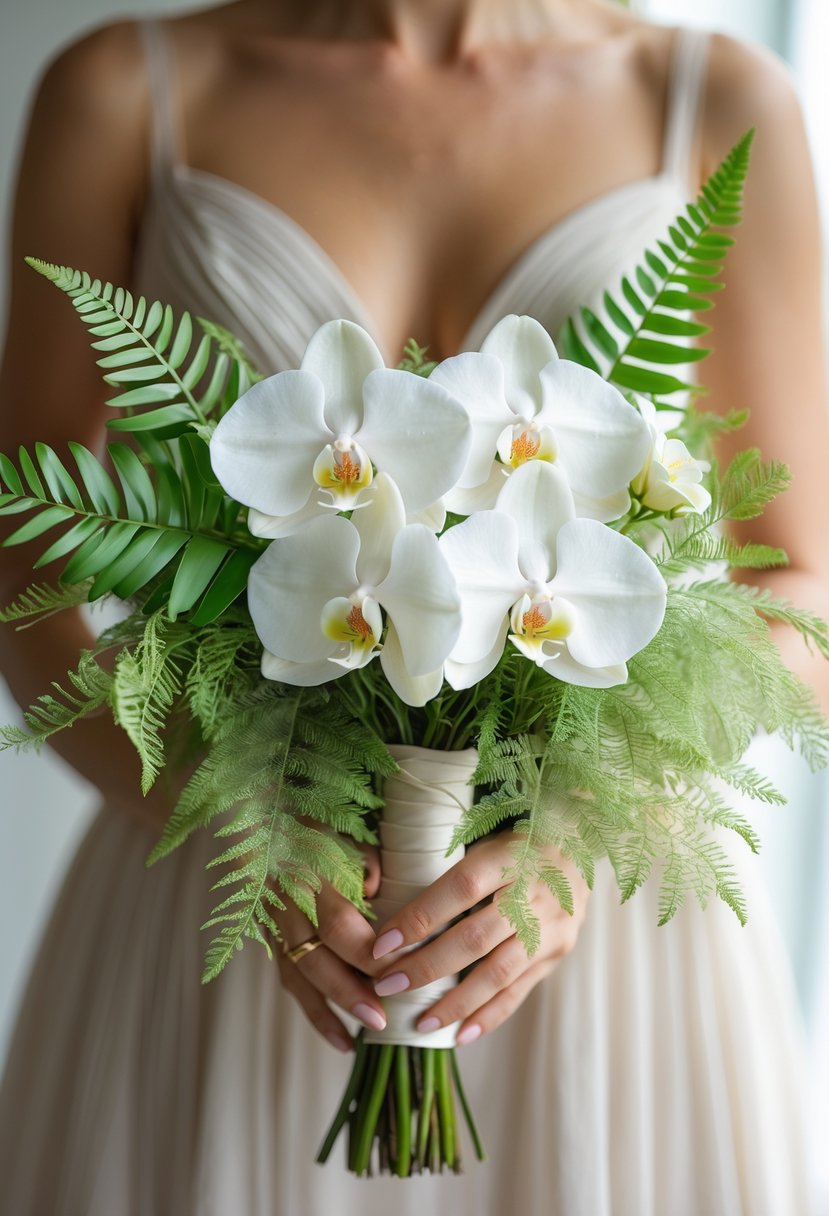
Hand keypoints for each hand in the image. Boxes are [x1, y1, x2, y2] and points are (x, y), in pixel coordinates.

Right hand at [276, 844, 386, 1053]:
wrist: (264, 816)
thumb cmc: (320, 825)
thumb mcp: (347, 833)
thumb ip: (368, 863)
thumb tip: (377, 895)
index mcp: (308, 873)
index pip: (338, 925)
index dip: (367, 952)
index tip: (402, 968)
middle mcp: (285, 904)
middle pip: (315, 959)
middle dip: (350, 992)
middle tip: (383, 1018)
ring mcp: (272, 923)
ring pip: (299, 977)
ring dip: (332, 1010)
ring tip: (363, 1037)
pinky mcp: (270, 938)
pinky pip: (290, 981)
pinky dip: (315, 1012)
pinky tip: (342, 1039)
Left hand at [370, 834, 590, 1045]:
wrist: (579, 843)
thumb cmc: (514, 842)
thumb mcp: (485, 840)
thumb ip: (450, 873)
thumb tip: (393, 911)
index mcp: (508, 857)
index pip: (459, 889)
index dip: (419, 918)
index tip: (381, 945)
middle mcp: (533, 893)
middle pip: (475, 938)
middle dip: (426, 967)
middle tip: (387, 986)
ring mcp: (550, 927)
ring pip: (498, 972)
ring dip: (456, 1002)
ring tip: (421, 1022)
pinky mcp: (558, 952)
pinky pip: (520, 990)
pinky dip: (489, 1015)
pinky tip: (461, 1034)